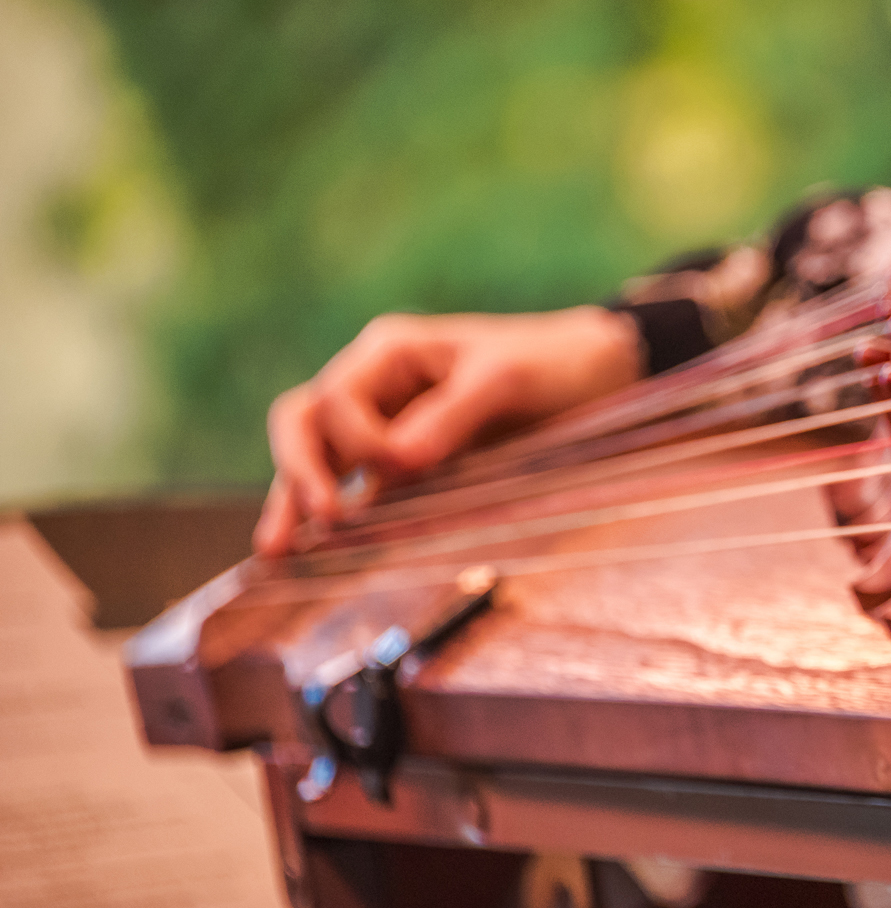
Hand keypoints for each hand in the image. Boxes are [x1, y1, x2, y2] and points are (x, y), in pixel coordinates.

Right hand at [254, 306, 640, 555]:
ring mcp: (385, 426)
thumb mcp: (507, 379)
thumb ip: (450, 415)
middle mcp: (375, 386)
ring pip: (318, 460)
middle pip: (304, 424)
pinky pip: (355, 486)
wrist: (597, 372)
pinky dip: (330, 515)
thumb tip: (394, 465)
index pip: (337, 401)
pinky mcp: (407, 463)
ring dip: (294, 501)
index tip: (400, 467)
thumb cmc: (552, 363)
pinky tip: (309, 554)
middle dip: (298, 472)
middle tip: (315, 520)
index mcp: (389, 353)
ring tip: (276, 553)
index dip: (359, 442)